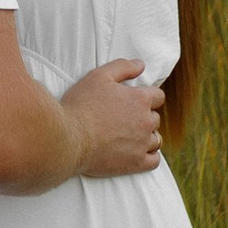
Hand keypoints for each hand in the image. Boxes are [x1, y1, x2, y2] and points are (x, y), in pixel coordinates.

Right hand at [64, 57, 164, 180]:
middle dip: (144, 117)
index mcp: (140, 99)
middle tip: (125, 119)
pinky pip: (154, 160)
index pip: (158, 96)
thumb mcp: (99, 76)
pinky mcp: (136, 163)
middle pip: (155, 118)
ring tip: (129, 136)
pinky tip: (138, 153)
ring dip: (146, 136)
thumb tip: (141, 65)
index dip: (147, 97)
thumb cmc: (81, 105)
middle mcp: (146, 121)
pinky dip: (149, 156)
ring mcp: (142, 144)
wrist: (69, 139)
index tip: (135, 101)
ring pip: (156, 139)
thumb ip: (123, 67)